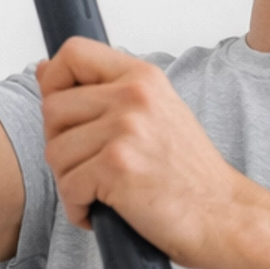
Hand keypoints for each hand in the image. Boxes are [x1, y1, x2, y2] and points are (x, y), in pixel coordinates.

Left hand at [36, 38, 243, 268]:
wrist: (224, 216)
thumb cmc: (190, 173)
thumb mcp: (155, 113)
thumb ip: (102, 90)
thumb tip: (45, 71)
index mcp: (142, 77)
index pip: (73, 52)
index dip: (55, 80)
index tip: (63, 110)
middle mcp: (134, 96)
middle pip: (53, 108)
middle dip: (60, 144)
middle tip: (88, 166)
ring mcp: (126, 130)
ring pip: (55, 152)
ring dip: (70, 181)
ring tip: (100, 191)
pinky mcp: (117, 168)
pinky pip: (68, 187)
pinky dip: (78, 208)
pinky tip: (102, 211)